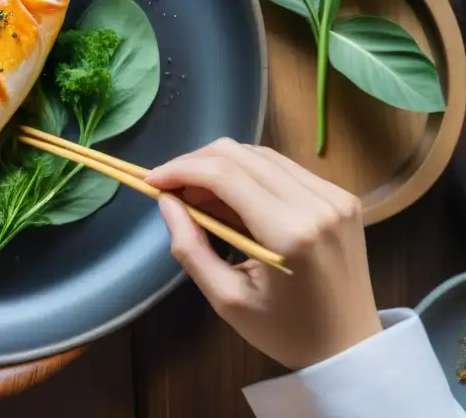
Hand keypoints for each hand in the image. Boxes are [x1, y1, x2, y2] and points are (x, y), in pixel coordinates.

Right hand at [145, 138, 381, 370]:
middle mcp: (316, 204)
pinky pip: (282, 167)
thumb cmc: (285, 331)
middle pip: (239, 155)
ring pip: (260, 154)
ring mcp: (334, 196)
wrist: (350, 346)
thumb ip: (190, 247)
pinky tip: (232, 197)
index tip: (150, 182)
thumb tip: (166, 201)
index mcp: (289, 233)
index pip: (223, 174)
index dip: (180, 170)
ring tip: (198, 195)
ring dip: (221, 165)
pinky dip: (249, 173)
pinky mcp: (341, 196)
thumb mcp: (226, 299)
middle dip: (195, 164)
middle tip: (171, 189)